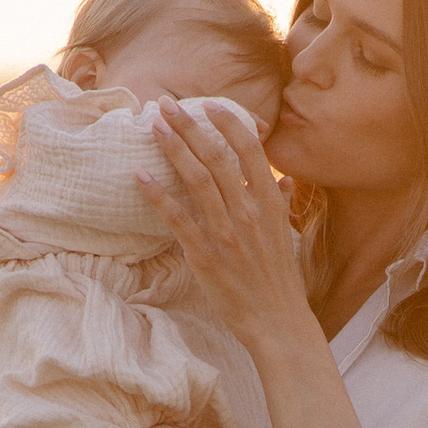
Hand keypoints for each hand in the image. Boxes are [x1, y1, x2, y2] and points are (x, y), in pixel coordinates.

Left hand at [139, 104, 314, 357]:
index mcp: (269, 204)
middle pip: (216, 157)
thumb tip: (284, 179)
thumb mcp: (286, 236)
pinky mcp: (205, 255)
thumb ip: (281, 203)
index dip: (228, 123)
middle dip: (189, 126)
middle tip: (165, 105)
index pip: (250, 150)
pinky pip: (177, 219)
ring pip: (197, 180)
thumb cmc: (280, 281)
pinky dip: (158, 195)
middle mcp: (248, 212)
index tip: (208, 105)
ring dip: (173, 149)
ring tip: (153, 126)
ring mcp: (226, 233)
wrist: (277, 322)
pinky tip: (140, 176)